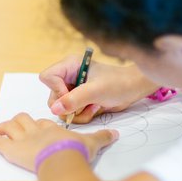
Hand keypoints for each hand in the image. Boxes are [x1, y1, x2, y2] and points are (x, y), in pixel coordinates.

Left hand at [0, 112, 118, 171]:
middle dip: (19, 121)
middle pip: (24, 120)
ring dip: (3, 127)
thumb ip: (103, 137)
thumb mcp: (92, 143)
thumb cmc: (76, 150)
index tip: (39, 126)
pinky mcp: (12, 150)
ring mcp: (23, 139)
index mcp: (52, 128)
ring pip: (10, 126)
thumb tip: (117, 134)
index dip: (40, 123)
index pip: (43, 121)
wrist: (62, 159)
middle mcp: (36, 130)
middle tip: (16, 124)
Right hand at [40, 57, 157, 123]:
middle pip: (53, 96)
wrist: (134, 89)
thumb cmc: (118, 83)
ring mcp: (73, 89)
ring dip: (78, 112)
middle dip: (69, 106)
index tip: (71, 97)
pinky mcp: (79, 100)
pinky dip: (83, 115)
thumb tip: (55, 109)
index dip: (56, 90)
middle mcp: (68, 76)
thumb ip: (74, 99)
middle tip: (85, 105)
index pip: (47, 77)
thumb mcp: (95, 91)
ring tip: (94, 106)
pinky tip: (95, 108)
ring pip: (62, 108)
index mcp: (70, 65)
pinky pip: (72, 113)